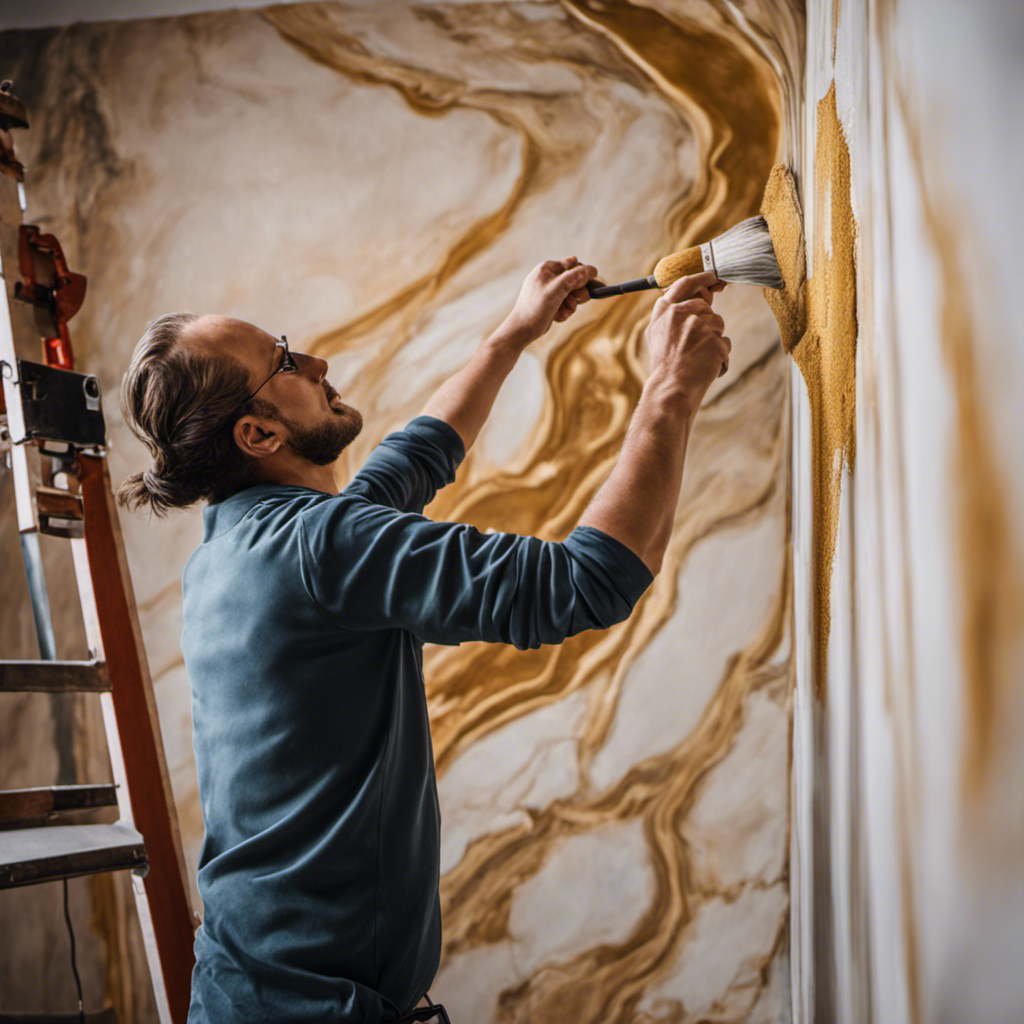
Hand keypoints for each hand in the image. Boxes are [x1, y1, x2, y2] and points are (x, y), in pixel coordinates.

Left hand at [500, 256, 597, 346]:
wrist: (522, 330)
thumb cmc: (537, 307)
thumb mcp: (558, 288)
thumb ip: (576, 277)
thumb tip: (592, 270)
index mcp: (547, 268)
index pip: (573, 264)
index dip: (583, 274)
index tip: (591, 284)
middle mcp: (548, 277)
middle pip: (576, 280)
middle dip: (578, 293)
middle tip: (576, 300)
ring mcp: (550, 291)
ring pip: (573, 294)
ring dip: (571, 305)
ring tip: (562, 311)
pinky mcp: (551, 304)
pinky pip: (567, 305)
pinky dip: (565, 312)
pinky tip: (556, 317)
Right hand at [645, 270, 730, 405]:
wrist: (670, 389)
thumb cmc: (665, 364)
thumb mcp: (658, 334)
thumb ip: (675, 313)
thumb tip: (704, 297)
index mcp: (665, 311)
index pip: (686, 284)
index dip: (701, 278)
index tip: (713, 276)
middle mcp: (680, 314)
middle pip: (707, 309)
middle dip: (707, 324)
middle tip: (695, 344)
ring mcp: (698, 327)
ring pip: (719, 324)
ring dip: (714, 339)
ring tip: (697, 356)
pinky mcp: (714, 342)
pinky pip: (725, 343)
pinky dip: (720, 355)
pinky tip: (705, 364)